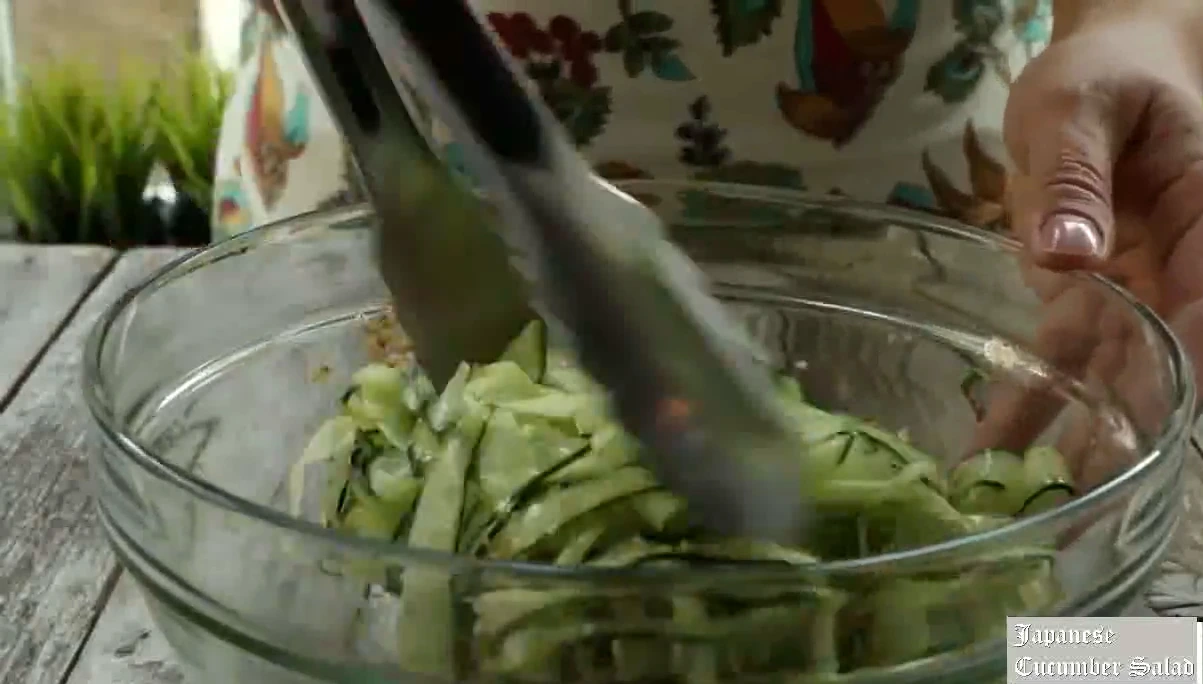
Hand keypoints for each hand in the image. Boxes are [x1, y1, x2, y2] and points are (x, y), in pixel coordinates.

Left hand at [980, 6, 1202, 489]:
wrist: (1096, 76)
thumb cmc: (1103, 79)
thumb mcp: (1081, 110)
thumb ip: (1078, 178)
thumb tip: (1068, 255)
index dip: (1192, 366)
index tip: (1169, 432)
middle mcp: (1177, 271)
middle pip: (1168, 361)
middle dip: (1137, 434)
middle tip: (1095, 508)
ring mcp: (1132, 292)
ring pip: (1112, 376)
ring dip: (1080, 442)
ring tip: (1044, 512)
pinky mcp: (1082, 300)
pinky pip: (1057, 359)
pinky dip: (1027, 406)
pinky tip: (991, 458)